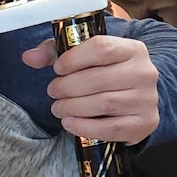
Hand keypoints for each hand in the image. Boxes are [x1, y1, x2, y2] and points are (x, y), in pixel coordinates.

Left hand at [22, 32, 158, 143]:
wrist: (139, 99)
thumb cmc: (108, 74)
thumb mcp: (86, 57)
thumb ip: (56, 53)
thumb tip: (29, 57)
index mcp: (132, 49)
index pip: (102, 48)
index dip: (74, 59)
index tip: (57, 69)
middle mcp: (144, 72)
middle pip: (98, 79)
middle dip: (67, 87)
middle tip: (53, 91)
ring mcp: (147, 99)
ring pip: (103, 103)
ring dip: (72, 107)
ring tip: (58, 108)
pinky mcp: (144, 123)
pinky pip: (110, 128)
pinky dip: (84, 127)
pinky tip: (69, 123)